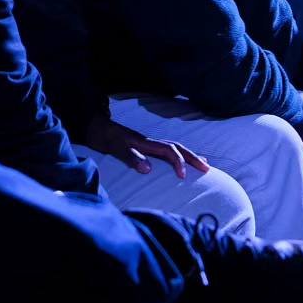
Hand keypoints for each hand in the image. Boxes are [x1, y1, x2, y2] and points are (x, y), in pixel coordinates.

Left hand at [83, 117, 208, 178]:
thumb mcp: (115, 149)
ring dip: (189, 155)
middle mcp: (150, 142)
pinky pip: (167, 150)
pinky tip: (180, 160)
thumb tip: (149, 169)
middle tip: (207, 168)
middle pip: (177, 147)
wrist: (94, 126)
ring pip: (174, 147)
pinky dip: (178, 155)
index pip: (169, 151)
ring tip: (202, 163)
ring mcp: (148, 143)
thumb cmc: (104, 138)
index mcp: (146, 143)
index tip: (184, 176)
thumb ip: (131, 158)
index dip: (178, 162)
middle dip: (193, 157)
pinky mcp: (144, 146)